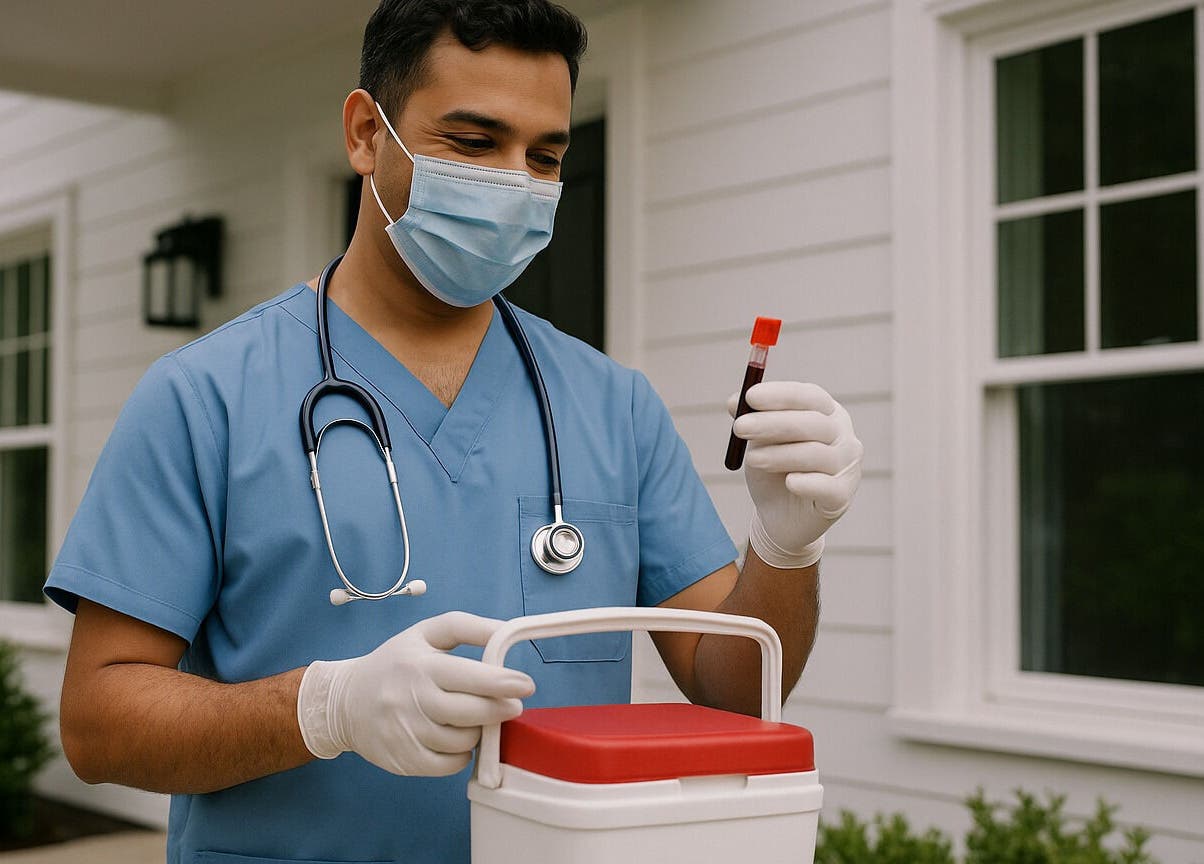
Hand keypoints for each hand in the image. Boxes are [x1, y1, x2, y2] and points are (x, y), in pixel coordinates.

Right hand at [296, 612, 534, 775]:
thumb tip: (505, 631)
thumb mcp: (425, 634)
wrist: (344, 702)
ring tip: (474, 718)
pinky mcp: (405, 760)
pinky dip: (462, 753)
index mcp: (420, 666)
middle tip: (512, 707)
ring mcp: (407, 733)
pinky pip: (450, 764)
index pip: (469, 676)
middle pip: (471, 712)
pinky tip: (457, 738)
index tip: (526, 685)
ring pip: (464, 740)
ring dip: (479, 731)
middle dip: (500, 710)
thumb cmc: (395, 663)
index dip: (502, 682)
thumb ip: (466, 627)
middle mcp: (412, 700)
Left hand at [728, 381, 862, 568]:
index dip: (781, 395)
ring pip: (815, 453)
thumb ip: (751, 419)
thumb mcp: (759, 441)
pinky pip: (826, 486)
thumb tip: (733, 402)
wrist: (779, 516)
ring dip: (779, 454)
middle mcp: (843, 436)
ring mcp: (847, 466)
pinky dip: (806, 482)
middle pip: (814, 423)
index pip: (810, 396)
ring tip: (752, 459)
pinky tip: (789, 482)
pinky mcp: (842, 496)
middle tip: (740, 427)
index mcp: (826, 413)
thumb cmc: (773, 470)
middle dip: (773, 423)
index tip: (750, 397)